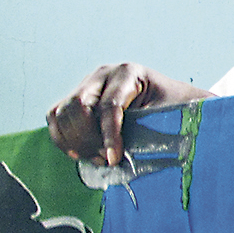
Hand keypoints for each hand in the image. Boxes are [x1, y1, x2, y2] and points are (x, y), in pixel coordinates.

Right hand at [47, 63, 204, 167]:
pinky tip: (81, 154)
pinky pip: (56, 118)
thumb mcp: (171, 113)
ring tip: (98, 159)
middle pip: (78, 106)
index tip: (112, 159)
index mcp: (128, 73)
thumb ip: (150, 127)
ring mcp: (87, 85)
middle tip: (106, 160)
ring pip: (62, 113)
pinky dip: (63, 138)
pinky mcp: (77, 99)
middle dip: (88, 138)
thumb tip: (129, 154)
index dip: (109, 135)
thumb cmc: (177, 107)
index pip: (109, 106)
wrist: (175, 98)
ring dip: (75, 141)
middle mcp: (102, 75)